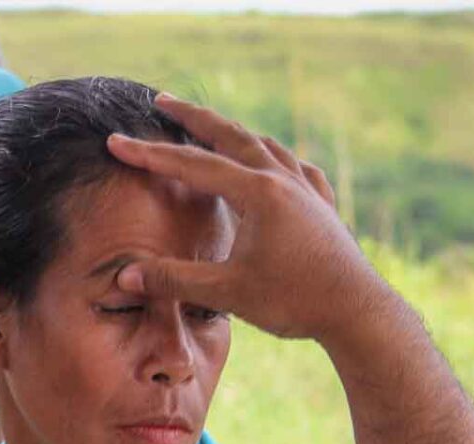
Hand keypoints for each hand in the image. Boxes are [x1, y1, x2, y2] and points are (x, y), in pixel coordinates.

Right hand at [106, 94, 391, 341]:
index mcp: (258, 192)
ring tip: (214, 130)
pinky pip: (297, 168)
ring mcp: (308, 190)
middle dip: (194, 117)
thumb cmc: (295, 301)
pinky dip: (277, 158)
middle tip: (163, 101)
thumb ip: (174, 280)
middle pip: (231, 135)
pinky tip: (278, 164)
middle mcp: (284, 180)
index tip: (116, 140)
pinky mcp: (323, 207)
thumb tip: (124, 278)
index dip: (150, 154)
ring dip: (235, 134)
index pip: (192, 164)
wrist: (358, 313)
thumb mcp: (228, 293)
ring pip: (266, 146)